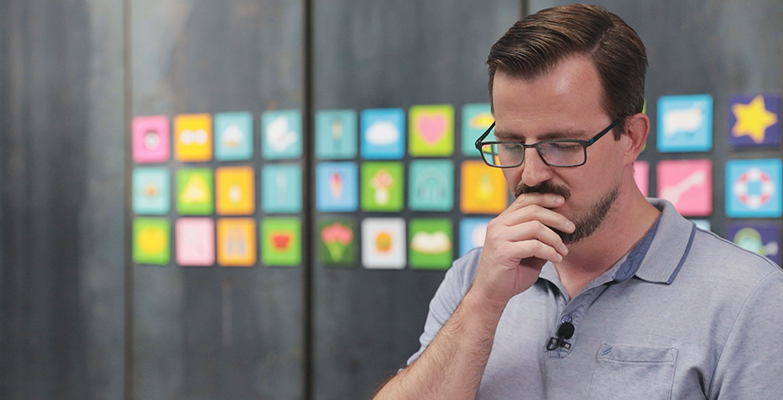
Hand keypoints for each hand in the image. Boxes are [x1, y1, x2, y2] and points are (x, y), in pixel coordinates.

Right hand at [471, 193, 574, 308]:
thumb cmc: (510, 272)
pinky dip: (550, 251)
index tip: (562, 202)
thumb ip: (538, 237)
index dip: (545, 198)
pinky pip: (534, 246)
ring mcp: (499, 237)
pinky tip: (557, 259)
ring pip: (535, 226)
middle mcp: (497, 225)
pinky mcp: (503, 252)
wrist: (491, 294)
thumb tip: (561, 226)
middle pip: (533, 210)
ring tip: (563, 250)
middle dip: (556, 218)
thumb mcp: (527, 250)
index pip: (524, 200)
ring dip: (555, 238)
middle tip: (571, 228)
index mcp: (501, 221)